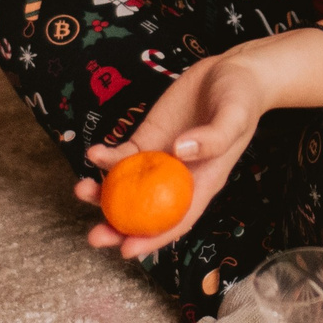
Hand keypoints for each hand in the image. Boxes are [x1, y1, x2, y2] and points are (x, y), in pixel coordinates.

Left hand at [75, 49, 270, 260]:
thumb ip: (213, 137)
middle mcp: (178, 177)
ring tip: (81, 190)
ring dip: (103, 193)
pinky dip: (107, 157)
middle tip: (94, 236)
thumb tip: (178, 151)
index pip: (176, 221)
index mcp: (202, 183)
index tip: (127, 251)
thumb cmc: (242, 100)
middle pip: (145, 211)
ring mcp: (160, 158)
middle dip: (117, 227)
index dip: (152, 239)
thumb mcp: (235, 118)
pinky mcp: (149, 138)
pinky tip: (93, 154)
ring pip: (127, 186)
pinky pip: (124, 154)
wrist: (232, 72)